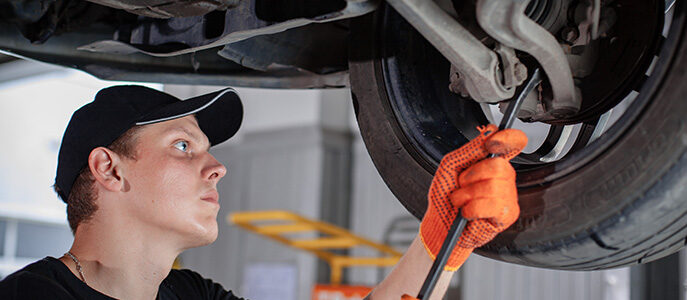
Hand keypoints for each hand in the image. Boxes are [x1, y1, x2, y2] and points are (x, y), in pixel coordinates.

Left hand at [419, 124, 526, 270]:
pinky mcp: (508, 214)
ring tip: (463, 202)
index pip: (514, 142)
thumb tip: (489, 131)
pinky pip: (491, 205)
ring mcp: (509, 195)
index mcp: (492, 161)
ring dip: (467, 195)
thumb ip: (470, 149)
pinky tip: (469, 213)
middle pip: (498, 165)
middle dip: (471, 176)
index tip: (491, 142)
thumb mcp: (451, 166)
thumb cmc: (446, 196)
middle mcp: (505, 176)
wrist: (441, 224)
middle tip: (462, 186)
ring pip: (493, 186)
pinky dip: (472, 209)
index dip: (508, 138)